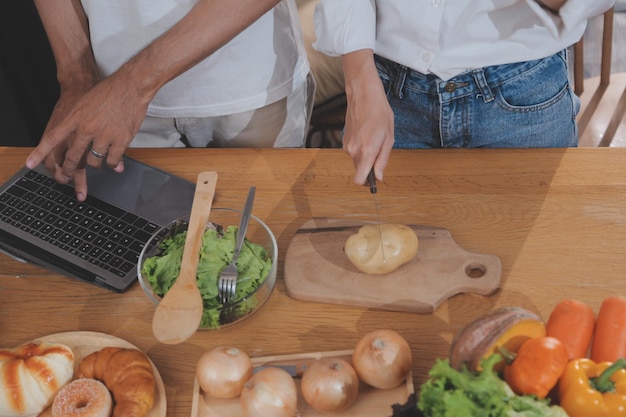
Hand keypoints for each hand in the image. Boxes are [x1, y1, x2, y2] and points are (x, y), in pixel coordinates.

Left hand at [26, 69, 145, 197]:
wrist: (130, 87)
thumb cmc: (109, 91)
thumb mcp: (85, 103)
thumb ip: (80, 120)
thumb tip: (77, 134)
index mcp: (76, 118)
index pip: (53, 138)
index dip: (40, 152)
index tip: (31, 164)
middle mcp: (87, 128)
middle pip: (74, 156)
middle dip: (69, 168)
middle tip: (67, 176)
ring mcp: (104, 136)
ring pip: (95, 161)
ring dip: (96, 165)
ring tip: (98, 164)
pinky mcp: (121, 140)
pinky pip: (113, 160)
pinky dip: (113, 164)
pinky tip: (113, 164)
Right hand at [341, 50, 394, 185]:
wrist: (363, 95)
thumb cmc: (379, 113)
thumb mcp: (388, 137)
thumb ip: (382, 159)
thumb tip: (378, 176)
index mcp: (366, 151)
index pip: (359, 179)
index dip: (367, 182)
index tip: (374, 179)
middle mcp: (353, 151)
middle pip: (359, 171)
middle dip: (369, 166)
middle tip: (380, 150)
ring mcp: (346, 145)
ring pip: (356, 161)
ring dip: (366, 156)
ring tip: (374, 138)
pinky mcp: (344, 140)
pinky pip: (353, 152)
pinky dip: (361, 148)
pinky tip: (367, 134)